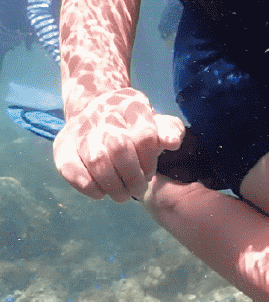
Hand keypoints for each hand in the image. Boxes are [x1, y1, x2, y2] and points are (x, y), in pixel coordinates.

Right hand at [53, 88, 184, 204]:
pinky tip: (100, 193)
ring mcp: (81, 129)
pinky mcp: (62, 144)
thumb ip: (169, 130)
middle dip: (132, 176)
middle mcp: (104, 114)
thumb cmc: (132, 122)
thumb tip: (172, 143)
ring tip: (122, 195)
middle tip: (137, 188)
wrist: (95, 106)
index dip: (149, 160)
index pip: (145, 136)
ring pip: (97, 160)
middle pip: (120, 149)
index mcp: (132, 106)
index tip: (149, 172)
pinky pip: (70, 168)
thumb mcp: (155, 121)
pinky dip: (87, 186)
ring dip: (113, 185)